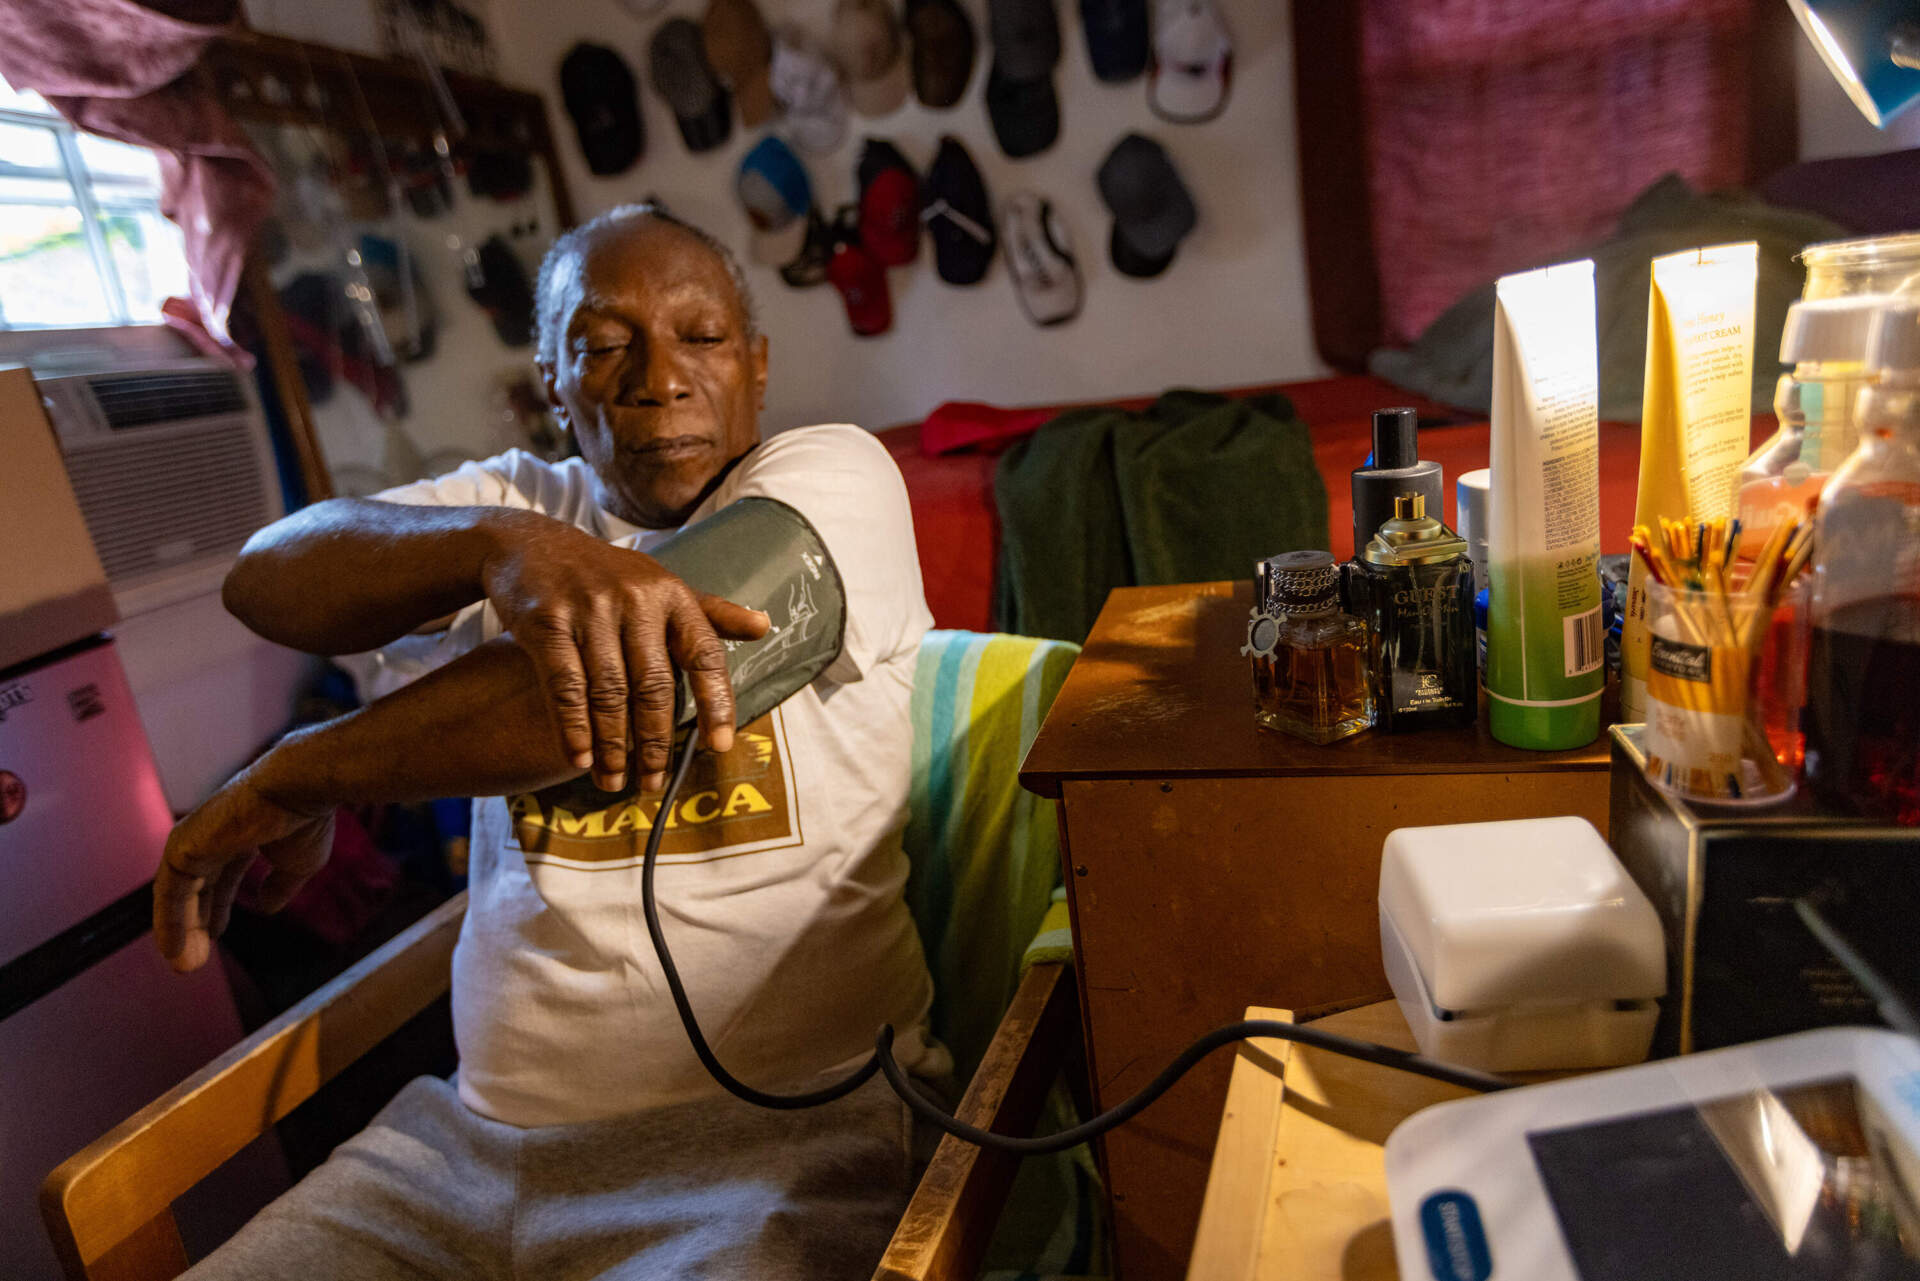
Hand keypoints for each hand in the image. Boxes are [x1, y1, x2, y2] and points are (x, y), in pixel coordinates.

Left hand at [152, 753, 334, 973]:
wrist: (298, 790)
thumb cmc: (305, 819)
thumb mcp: (299, 864)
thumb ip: (279, 886)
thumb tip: (267, 908)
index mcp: (239, 835)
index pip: (221, 876)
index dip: (218, 907)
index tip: (216, 935)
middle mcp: (211, 838)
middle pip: (196, 888)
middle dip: (196, 925)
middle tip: (193, 961)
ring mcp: (193, 842)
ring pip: (178, 896)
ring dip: (180, 932)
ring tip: (184, 967)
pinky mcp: (181, 849)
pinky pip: (169, 896)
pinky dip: (170, 925)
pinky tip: (174, 951)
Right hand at [480, 513, 769, 791]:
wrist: (528, 544)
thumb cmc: (607, 575)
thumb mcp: (661, 584)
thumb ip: (710, 612)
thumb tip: (764, 626)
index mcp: (672, 595)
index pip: (704, 654)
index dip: (715, 702)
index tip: (719, 746)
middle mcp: (636, 599)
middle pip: (653, 685)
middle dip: (655, 742)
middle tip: (654, 784)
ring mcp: (589, 609)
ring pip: (609, 692)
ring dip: (613, 746)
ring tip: (614, 782)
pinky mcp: (546, 620)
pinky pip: (565, 686)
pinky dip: (573, 728)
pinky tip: (580, 759)